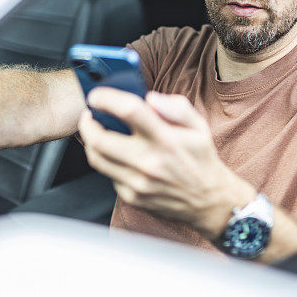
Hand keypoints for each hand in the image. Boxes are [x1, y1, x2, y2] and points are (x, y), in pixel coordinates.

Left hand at [78, 88, 255, 239]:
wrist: (209, 201)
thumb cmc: (202, 159)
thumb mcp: (199, 127)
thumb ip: (176, 107)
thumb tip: (150, 98)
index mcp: (166, 139)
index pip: (129, 111)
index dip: (106, 99)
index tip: (96, 95)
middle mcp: (150, 161)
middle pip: (100, 139)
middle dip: (87, 123)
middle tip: (89, 115)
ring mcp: (139, 183)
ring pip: (97, 159)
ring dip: (90, 142)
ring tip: (94, 132)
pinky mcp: (133, 197)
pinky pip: (108, 175)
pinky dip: (108, 161)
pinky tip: (116, 154)